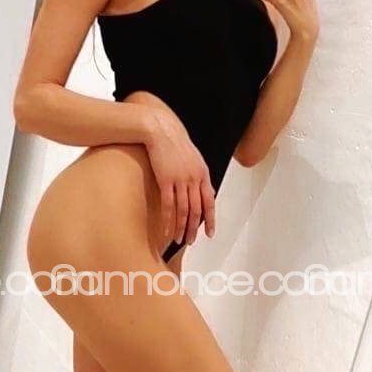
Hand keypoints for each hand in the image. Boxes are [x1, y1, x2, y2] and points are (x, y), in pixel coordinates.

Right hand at [143, 112, 216, 248]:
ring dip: (182, 228)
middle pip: (196, 210)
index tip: (210, 233)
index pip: (209, 201)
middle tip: (190, 241)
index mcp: (203, 174)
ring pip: (183, 211)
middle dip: (194, 228)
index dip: (210, 219)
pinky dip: (168, 221)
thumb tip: (207, 191)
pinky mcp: (165, 180)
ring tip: (179, 240)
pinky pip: (169, 206)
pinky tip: (167, 231)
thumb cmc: (175, 143)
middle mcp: (194, 178)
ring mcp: (180, 180)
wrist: (160, 130)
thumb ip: (200, 176)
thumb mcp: (194, 158)